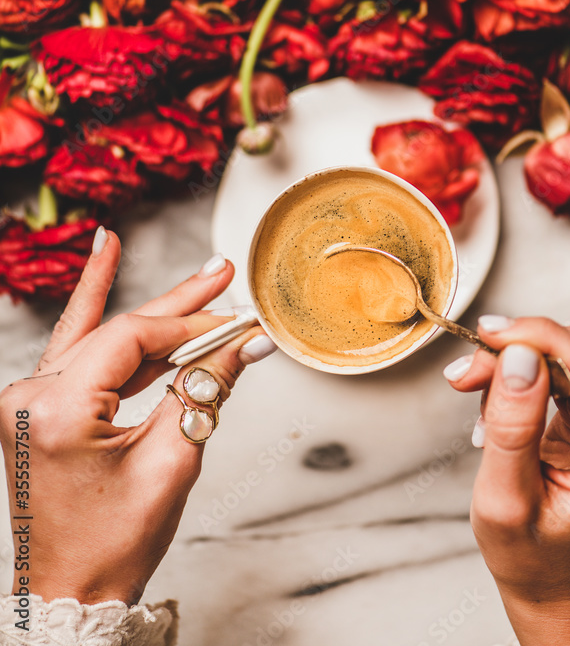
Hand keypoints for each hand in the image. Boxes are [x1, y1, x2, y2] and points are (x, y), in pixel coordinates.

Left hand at [0, 229, 275, 605]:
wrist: (72, 593)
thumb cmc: (112, 545)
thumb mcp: (172, 461)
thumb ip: (206, 390)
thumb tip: (245, 344)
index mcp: (55, 412)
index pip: (131, 338)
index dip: (189, 325)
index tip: (234, 322)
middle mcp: (30, 398)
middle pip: (116, 330)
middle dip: (177, 305)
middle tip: (220, 271)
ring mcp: (29, 401)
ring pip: (101, 337)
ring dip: (153, 316)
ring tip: (201, 282)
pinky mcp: (41, 408)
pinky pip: (79, 354)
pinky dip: (107, 324)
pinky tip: (108, 271)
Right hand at [444, 317, 569, 645]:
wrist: (553, 578)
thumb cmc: (532, 554)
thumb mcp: (505, 500)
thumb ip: (512, 428)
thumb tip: (518, 357)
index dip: (540, 338)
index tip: (488, 334)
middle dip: (520, 351)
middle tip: (467, 376)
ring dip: (519, 361)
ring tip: (476, 391)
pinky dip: (528, 372)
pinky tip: (501, 401)